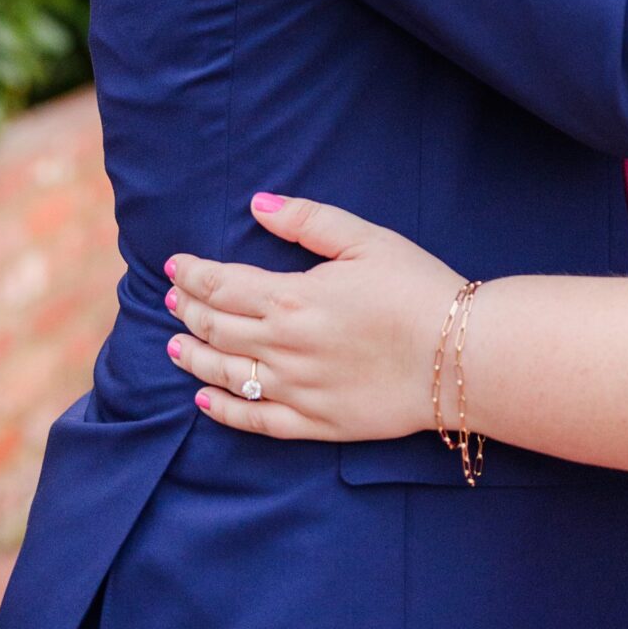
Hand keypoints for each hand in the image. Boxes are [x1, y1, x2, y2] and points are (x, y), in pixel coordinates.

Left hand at [165, 195, 458, 442]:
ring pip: (226, 373)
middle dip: (187, 310)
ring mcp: (295, 389)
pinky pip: (254, 420)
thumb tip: (258, 204)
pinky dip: (222, 410)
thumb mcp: (366, 238)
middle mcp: (283, 347)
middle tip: (170, 299)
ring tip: (173, 345)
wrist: (457, 356)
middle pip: (217, 328)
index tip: (175, 265)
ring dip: (194, 356)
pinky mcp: (313, 423)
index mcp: (293, 297)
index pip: (222, 285)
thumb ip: (307, 220)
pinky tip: (204, 400)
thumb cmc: (415, 288)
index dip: (193, 274)